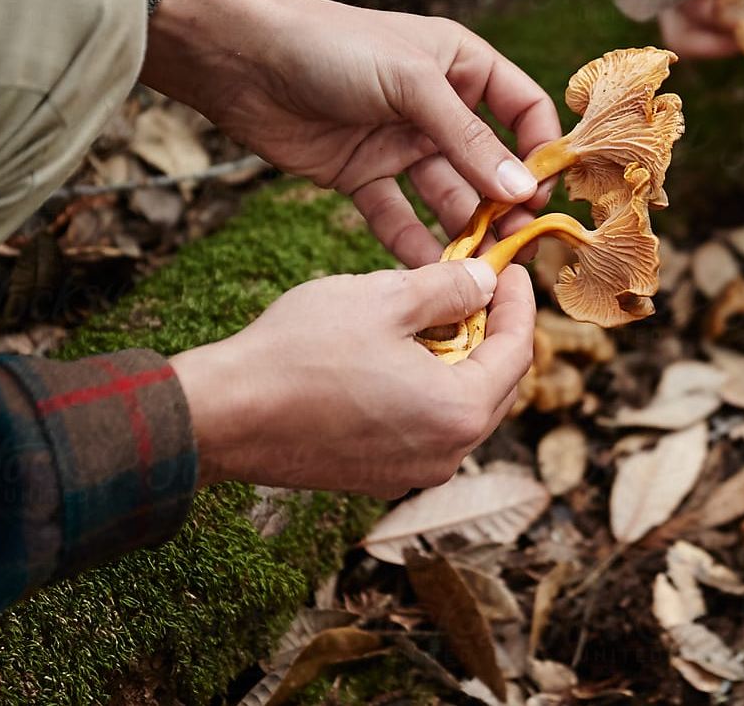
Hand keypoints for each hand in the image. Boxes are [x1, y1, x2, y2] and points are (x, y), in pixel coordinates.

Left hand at [143, 0, 561, 265]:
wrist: (240, 59)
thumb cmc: (332, 47)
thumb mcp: (412, 84)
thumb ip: (467, 140)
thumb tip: (524, 188)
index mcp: (461, 66)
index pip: (522, 110)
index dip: (539, 149)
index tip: (544, 193)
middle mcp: (437, 107)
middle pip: (487, 163)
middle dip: (504, 203)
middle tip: (516, 243)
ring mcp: (399, 143)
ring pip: (446, 195)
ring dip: (463, 229)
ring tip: (477, 266)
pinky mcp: (361, 174)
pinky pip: (397, 215)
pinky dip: (412, 242)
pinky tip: (428, 271)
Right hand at [169, 259, 534, 494]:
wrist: (223, 415)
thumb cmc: (301, 352)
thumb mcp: (385, 298)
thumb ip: (450, 288)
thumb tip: (487, 282)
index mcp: (458, 413)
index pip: (516, 351)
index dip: (520, 303)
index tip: (511, 268)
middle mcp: (446, 455)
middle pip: (496, 384)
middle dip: (494, 331)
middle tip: (481, 286)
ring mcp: (411, 473)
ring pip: (461, 406)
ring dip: (460, 358)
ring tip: (438, 312)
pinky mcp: (378, 476)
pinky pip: (427, 426)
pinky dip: (429, 387)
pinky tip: (404, 352)